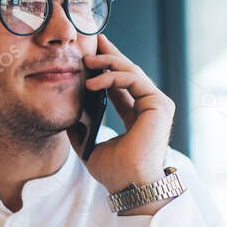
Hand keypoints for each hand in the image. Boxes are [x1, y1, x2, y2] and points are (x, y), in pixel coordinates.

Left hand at [68, 34, 175, 204]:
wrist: (129, 186)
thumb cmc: (113, 172)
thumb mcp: (89, 144)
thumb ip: (81, 127)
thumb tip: (68, 112)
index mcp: (137, 116)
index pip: (121, 86)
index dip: (106, 68)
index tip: (90, 55)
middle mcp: (149, 108)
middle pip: (128, 73)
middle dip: (109, 54)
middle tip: (92, 41)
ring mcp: (156, 105)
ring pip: (131, 72)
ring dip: (107, 63)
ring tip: (85, 62)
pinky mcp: (159, 104)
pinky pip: (134, 80)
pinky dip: (112, 77)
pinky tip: (93, 81)